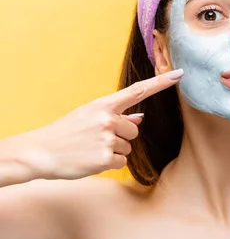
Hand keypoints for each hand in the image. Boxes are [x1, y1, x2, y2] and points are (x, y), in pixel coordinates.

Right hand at [23, 69, 183, 179]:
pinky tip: (92, 160)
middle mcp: (107, 118)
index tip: (179, 74)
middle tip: (95, 140)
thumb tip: (139, 118)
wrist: (41, 151)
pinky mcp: (106, 158)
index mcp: (102, 105)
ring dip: (114, 151)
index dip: (161, 83)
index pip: (137, 90)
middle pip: (133, 131)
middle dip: (120, 138)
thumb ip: (115, 116)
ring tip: (91, 149)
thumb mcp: (88, 117)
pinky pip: (122, 162)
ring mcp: (107, 138)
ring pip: (128, 148)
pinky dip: (110, 164)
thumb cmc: (65, 133)